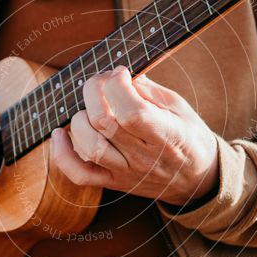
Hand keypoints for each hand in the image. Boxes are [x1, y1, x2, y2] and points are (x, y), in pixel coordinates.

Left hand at [50, 65, 218, 205]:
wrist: (195, 181)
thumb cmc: (188, 137)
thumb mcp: (180, 108)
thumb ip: (150, 91)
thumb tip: (120, 75)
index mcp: (166, 135)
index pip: (132, 112)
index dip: (118, 85)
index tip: (121, 73)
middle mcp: (144, 157)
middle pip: (103, 122)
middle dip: (95, 91)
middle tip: (104, 82)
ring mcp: (126, 172)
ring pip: (89, 145)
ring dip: (81, 118)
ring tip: (93, 107)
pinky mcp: (112, 182)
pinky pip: (79, 174)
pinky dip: (62, 154)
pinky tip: (60, 134)